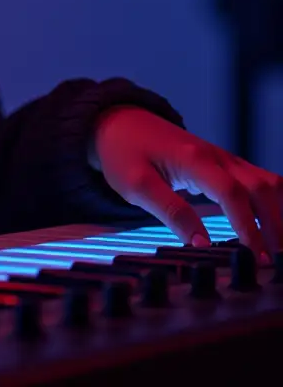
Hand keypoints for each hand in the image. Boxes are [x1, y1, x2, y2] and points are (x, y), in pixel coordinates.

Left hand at [90, 106, 282, 257]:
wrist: (119, 122)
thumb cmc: (123, 152)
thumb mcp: (135, 185)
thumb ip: (170, 212)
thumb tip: (202, 245)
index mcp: (193, 158)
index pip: (232, 193)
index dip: (247, 227)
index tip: (254, 258)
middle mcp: (217, 155)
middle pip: (262, 188)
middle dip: (275, 226)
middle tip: (275, 263)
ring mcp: (224, 158)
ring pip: (268, 183)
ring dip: (279, 214)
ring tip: (278, 251)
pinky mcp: (226, 164)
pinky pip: (261, 181)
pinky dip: (274, 204)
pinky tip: (275, 227)